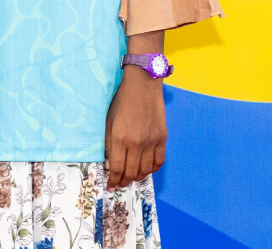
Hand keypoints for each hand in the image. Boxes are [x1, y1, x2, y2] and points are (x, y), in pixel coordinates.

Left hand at [105, 66, 166, 187]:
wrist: (142, 86)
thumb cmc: (121, 101)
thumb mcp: (109, 121)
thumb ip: (109, 144)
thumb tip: (110, 165)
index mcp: (121, 138)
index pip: (117, 168)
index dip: (113, 180)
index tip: (111, 186)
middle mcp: (137, 143)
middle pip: (131, 172)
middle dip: (124, 181)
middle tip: (120, 184)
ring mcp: (152, 141)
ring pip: (146, 170)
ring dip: (137, 177)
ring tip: (132, 178)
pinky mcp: (162, 138)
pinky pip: (159, 161)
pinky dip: (152, 169)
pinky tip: (146, 169)